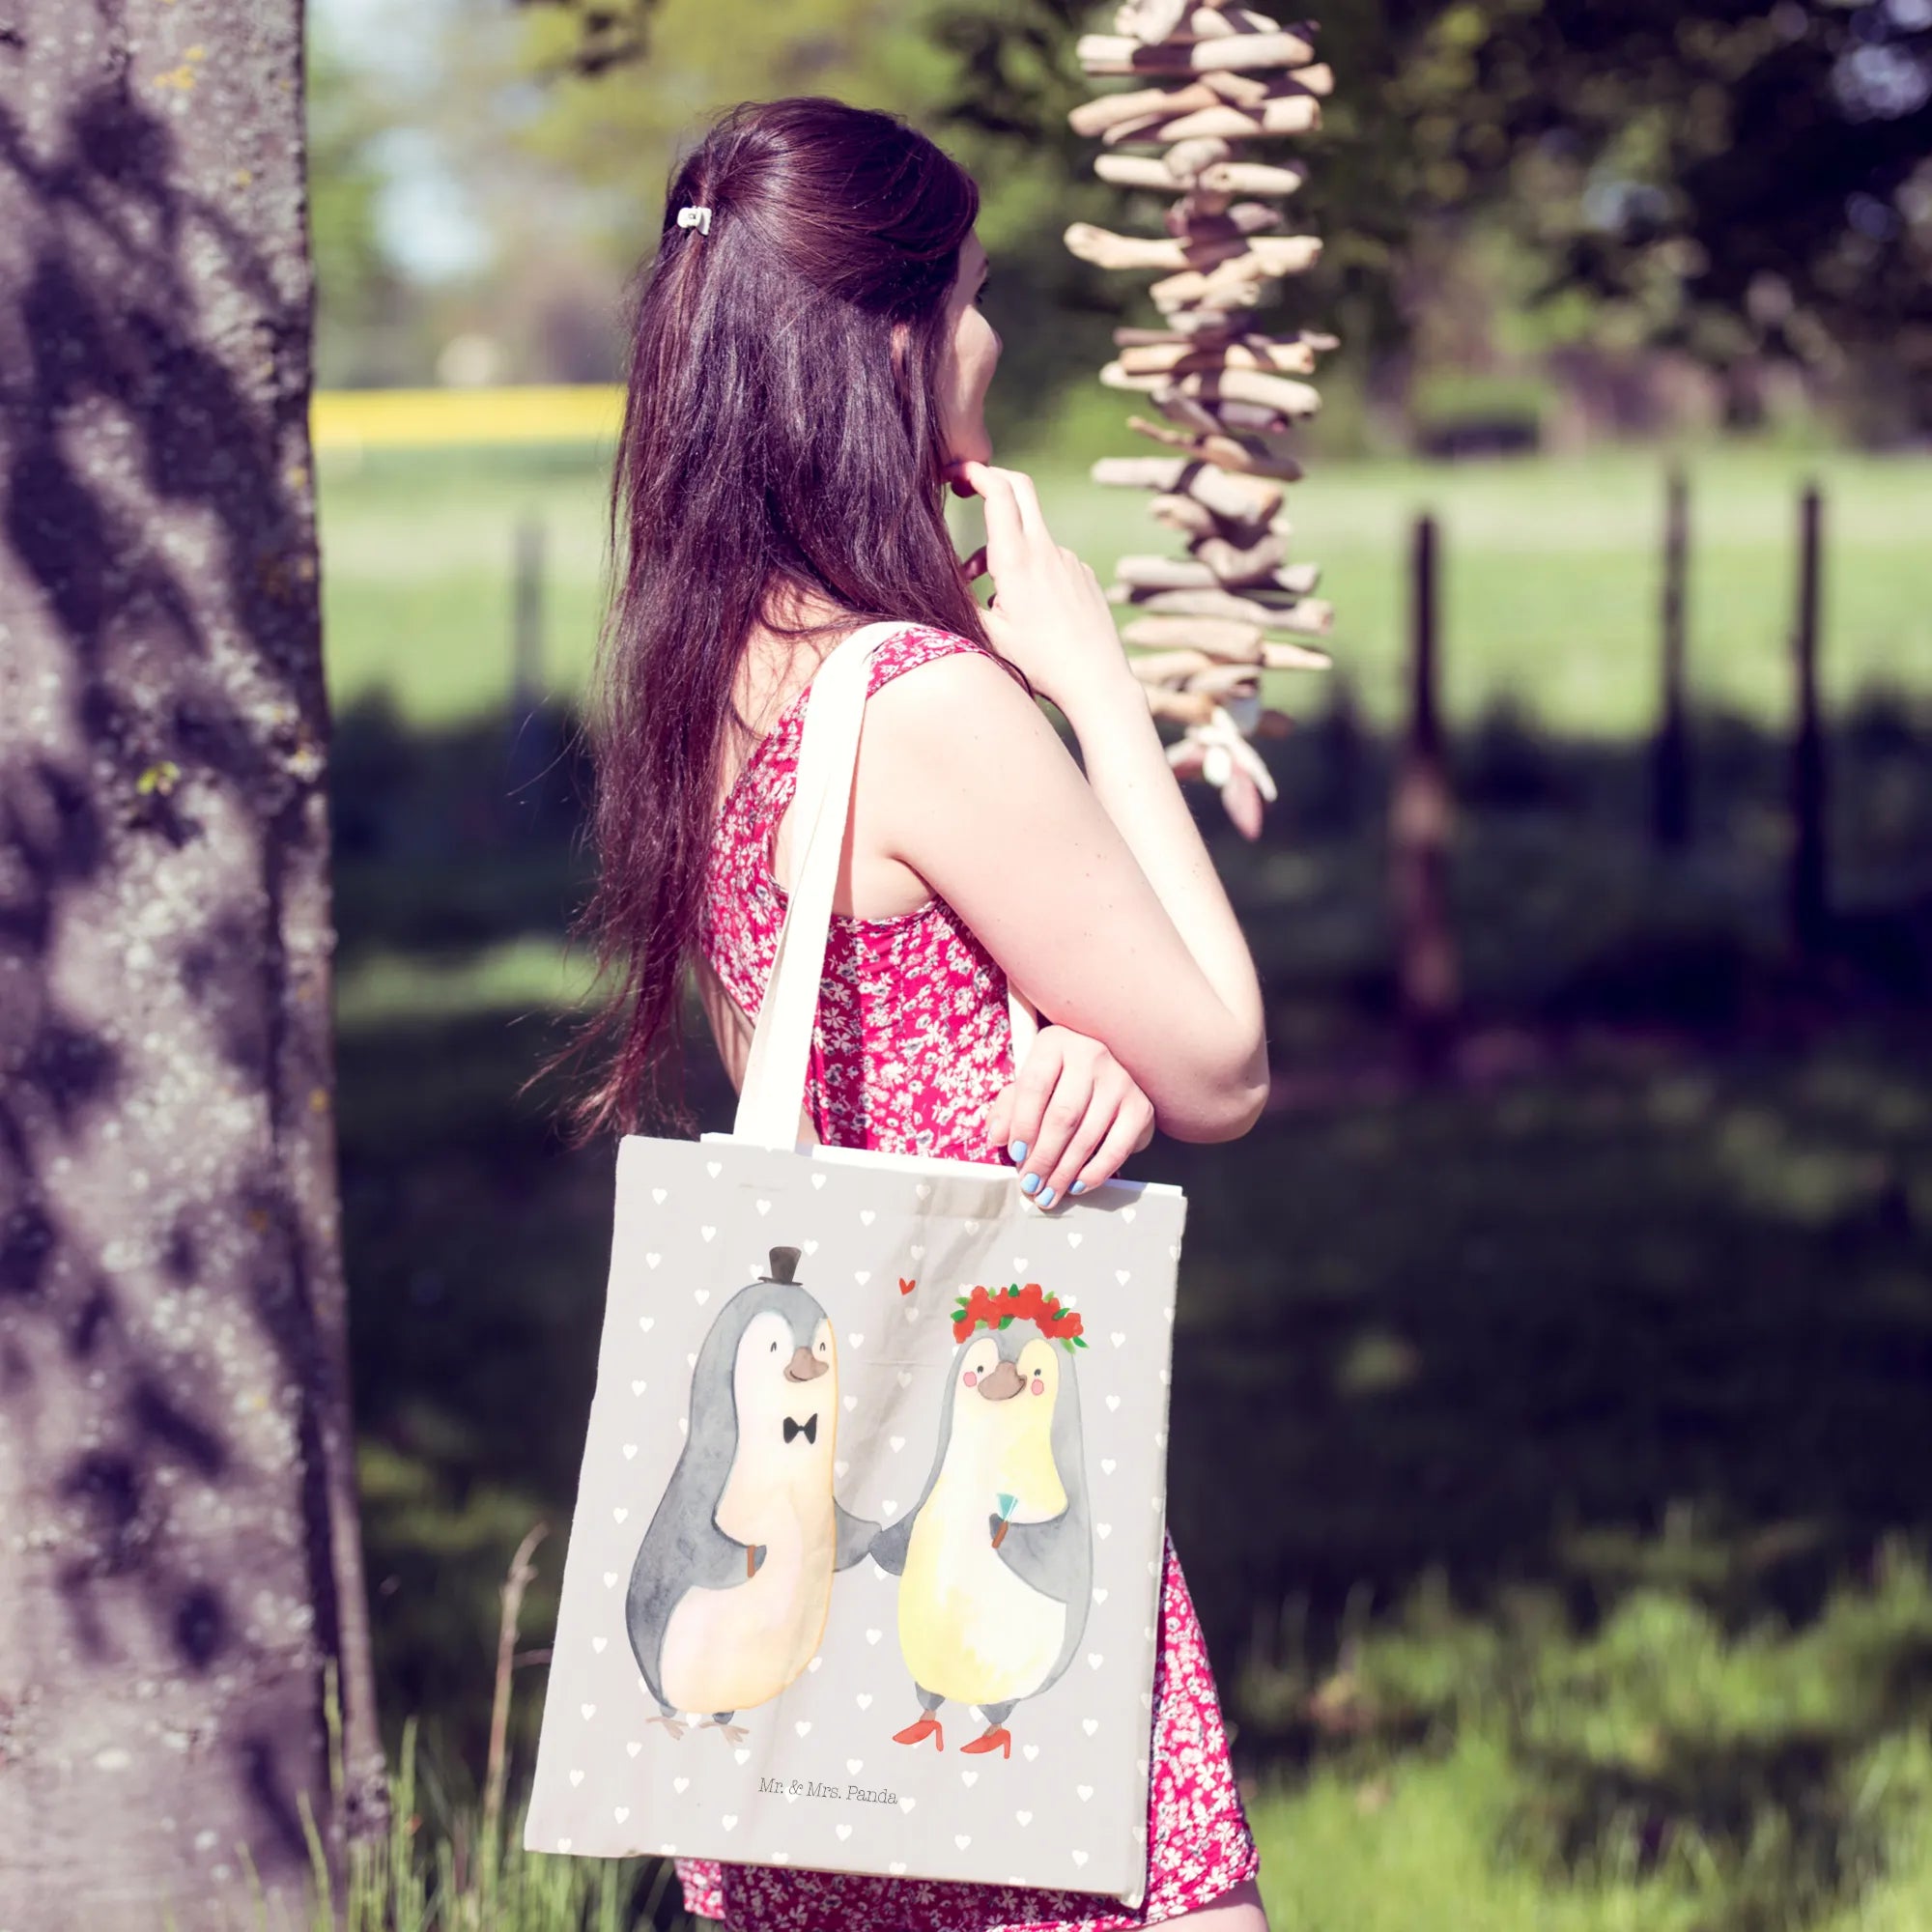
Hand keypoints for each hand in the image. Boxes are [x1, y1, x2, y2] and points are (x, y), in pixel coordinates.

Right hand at [945, 458, 1133, 717]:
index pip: (998, 492)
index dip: (974, 472)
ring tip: (988, 592)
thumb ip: (961, 601)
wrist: (1097, 680)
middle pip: (1020, 488)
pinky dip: (1029, 568)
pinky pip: (1050, 559)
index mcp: (1017, 560)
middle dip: (992, 479)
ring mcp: (1069, 559)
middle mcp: (1046, 550)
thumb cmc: (1040, 663)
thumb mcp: (989, 635)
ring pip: (1030, 533)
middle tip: (967, 488)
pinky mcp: (1083, 573)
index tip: (955, 472)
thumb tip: (940, 581)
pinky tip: (1028, 608)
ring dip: (1004, 547)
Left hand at [986, 1024, 1155, 1208]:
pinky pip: (1117, 1148)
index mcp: (1055, 1043)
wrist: (1107, 1075)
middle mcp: (1091, 1055)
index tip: (1015, 1155)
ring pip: (1087, 1135)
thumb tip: (997, 1136)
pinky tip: (1078, 1185)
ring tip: (1048, 1193)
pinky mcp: (1140, 1106)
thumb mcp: (1028, 1085)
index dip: (1022, 1124)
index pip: (1034, 1085)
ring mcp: (1120, 1080)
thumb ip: (1008, 1108)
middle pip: (1063, 1115)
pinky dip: (1096, 1172)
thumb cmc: (1058, 1081)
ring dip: (1064, 1172)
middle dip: (1043, 1157)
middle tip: (1030, 1184)